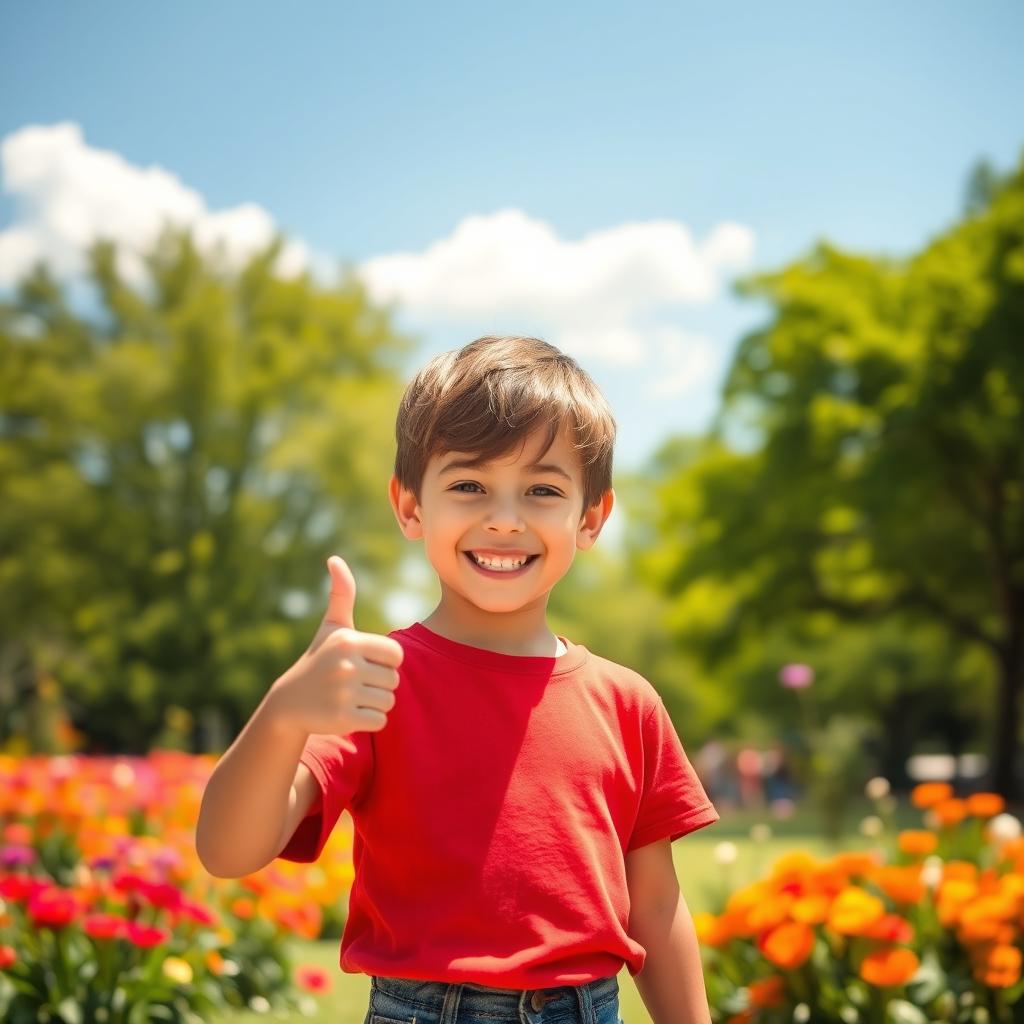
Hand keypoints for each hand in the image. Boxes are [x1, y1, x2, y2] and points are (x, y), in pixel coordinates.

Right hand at [268, 555, 402, 735]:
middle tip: (354, 683)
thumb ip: (341, 594)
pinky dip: (369, 721)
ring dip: (374, 703)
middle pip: (393, 679)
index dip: (386, 661)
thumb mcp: (331, 627)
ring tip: (350, 697)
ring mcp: (344, 692)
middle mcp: (347, 665)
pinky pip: (379, 722)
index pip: (396, 654)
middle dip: (379, 684)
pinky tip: (348, 712)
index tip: (366, 663)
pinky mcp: (342, 718)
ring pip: (388, 701)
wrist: (289, 703)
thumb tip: (335, 559)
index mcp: (350, 641)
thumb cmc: (318, 659)